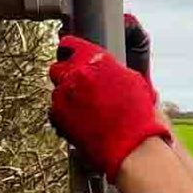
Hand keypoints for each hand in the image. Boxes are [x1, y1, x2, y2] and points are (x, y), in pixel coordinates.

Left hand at [49, 34, 171, 180]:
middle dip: (66, 75)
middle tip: (78, 86)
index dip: (70, 51)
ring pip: (56, 89)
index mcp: (97, 59)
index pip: (71, 44)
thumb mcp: (133, 82)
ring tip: (84, 110)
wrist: (132, 147)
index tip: (71, 56)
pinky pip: (53, 110)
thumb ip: (112, 70)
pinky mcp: (58, 115)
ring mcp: (65, 93)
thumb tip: (106, 69)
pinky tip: (78, 122)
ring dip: (66, 96)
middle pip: (58, 67)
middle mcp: (78, 72)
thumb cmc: (140, 118)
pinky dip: (63, 114)